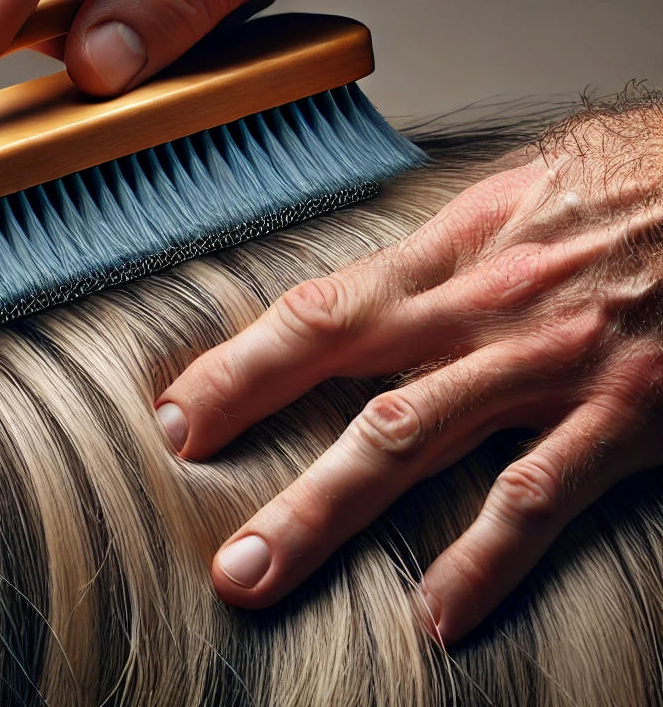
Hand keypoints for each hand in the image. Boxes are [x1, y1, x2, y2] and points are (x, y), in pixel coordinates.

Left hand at [155, 104, 662, 642]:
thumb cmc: (633, 181)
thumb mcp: (519, 193)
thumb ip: (445, 252)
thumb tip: (381, 287)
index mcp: (453, 254)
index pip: (317, 310)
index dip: (239, 364)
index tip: (179, 409)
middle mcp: (482, 310)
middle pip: (339, 373)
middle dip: (251, 439)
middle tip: (183, 497)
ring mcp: (547, 366)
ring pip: (410, 441)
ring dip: (325, 514)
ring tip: (258, 573)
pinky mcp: (623, 415)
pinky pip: (536, 497)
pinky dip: (484, 561)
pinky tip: (437, 614)